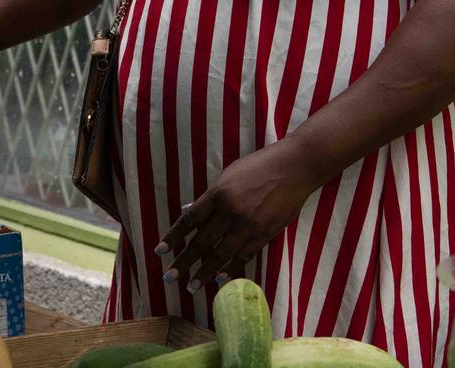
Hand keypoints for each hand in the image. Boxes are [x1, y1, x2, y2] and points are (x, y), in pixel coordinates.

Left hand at [155, 140, 318, 292]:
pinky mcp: (266, 234)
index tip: (160, 251)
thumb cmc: (259, 167)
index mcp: (218, 194)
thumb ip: (210, 197)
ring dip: (204, 273)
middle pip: (202, 242)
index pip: (189, 220)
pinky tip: (219, 279)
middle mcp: (230, 212)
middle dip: (184, 262)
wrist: (294, 168)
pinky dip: (230, 269)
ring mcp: (249, 225)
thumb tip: (190, 213)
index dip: (173, 237)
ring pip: (221, 255)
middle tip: (169, 277)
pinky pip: (244, 256)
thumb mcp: (228, 176)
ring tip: (192, 286)